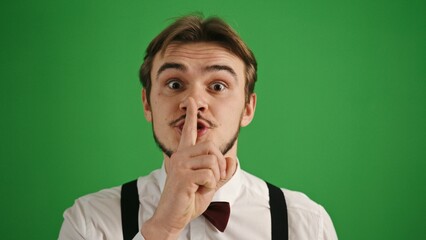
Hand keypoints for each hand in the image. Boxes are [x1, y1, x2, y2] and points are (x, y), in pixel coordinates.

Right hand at [141, 98, 236, 239]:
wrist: (172, 216)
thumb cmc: (188, 200)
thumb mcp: (209, 184)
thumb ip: (220, 172)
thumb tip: (231, 160)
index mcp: (184, 155)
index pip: (188, 131)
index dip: (191, 115)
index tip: (191, 101)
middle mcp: (180, 156)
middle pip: (211, 147)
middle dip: (219, 164)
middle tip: (213, 179)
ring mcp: (180, 164)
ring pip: (212, 161)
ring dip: (215, 177)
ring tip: (204, 186)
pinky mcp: (183, 176)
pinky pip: (209, 175)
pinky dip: (210, 185)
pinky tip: (199, 190)